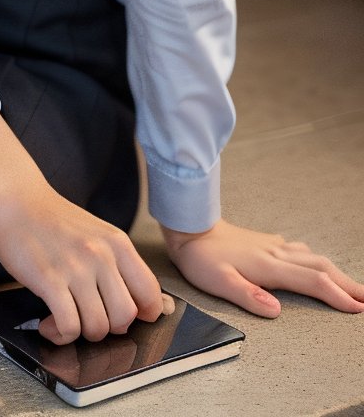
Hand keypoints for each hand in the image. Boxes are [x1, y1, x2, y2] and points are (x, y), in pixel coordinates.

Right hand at [0, 180, 166, 344]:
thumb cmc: (56, 221)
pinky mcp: (49, 280)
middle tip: (88, 316)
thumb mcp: (99, 235)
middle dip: (107, 327)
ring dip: (81, 333)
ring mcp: (76, 268)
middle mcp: (101, 255)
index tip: (121, 314)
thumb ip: (124, 267)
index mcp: (118, 244)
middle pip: (125, 318)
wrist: (17, 200)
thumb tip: (158, 307)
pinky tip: (49, 323)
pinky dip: (60, 334)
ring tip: (66, 318)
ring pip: (97, 328)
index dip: (141, 315)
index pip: (150, 295)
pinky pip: (68, 327)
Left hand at [161, 218, 363, 317]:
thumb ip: (248, 295)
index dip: (336, 295)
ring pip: (312, 257)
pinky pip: (299, 251)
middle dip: (346, 283)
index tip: (356, 308)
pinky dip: (315, 260)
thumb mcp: (218, 281)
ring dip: (335, 272)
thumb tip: (276, 310)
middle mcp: (276, 253)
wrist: (190, 226)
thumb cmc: (201, 257)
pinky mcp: (265, 243)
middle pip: (320, 267)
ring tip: (349, 285)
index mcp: (268, 266)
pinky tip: (313, 262)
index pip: (312, 282)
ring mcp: (272, 246)